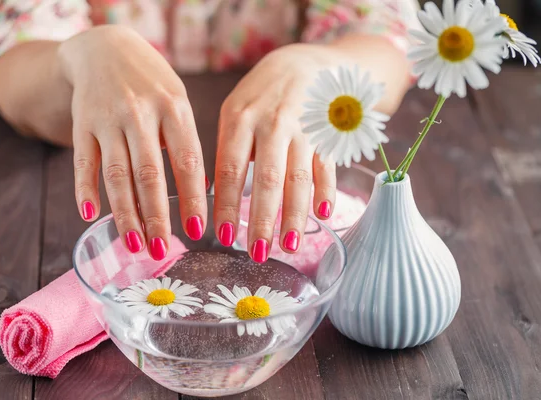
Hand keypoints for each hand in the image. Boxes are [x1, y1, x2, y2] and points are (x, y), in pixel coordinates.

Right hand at [58, 26, 206, 258]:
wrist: (105, 49)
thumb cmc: (152, 84)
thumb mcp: (178, 102)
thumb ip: (185, 141)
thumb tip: (200, 190)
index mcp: (174, 108)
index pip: (187, 161)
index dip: (192, 199)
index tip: (197, 231)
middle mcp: (140, 113)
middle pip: (149, 174)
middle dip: (156, 217)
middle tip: (161, 250)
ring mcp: (108, 119)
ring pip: (117, 174)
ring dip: (125, 213)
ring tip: (134, 244)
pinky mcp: (82, 124)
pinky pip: (83, 162)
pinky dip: (84, 189)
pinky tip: (90, 215)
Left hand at [214, 43, 342, 261]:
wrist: (306, 64)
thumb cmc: (262, 95)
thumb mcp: (235, 111)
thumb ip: (228, 148)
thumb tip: (213, 194)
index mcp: (241, 120)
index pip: (230, 170)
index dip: (225, 206)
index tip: (221, 236)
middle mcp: (273, 124)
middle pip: (267, 180)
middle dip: (261, 219)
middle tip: (255, 252)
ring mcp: (304, 129)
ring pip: (299, 178)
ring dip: (294, 216)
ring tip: (288, 246)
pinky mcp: (328, 135)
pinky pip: (328, 167)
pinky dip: (326, 192)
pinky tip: (321, 215)